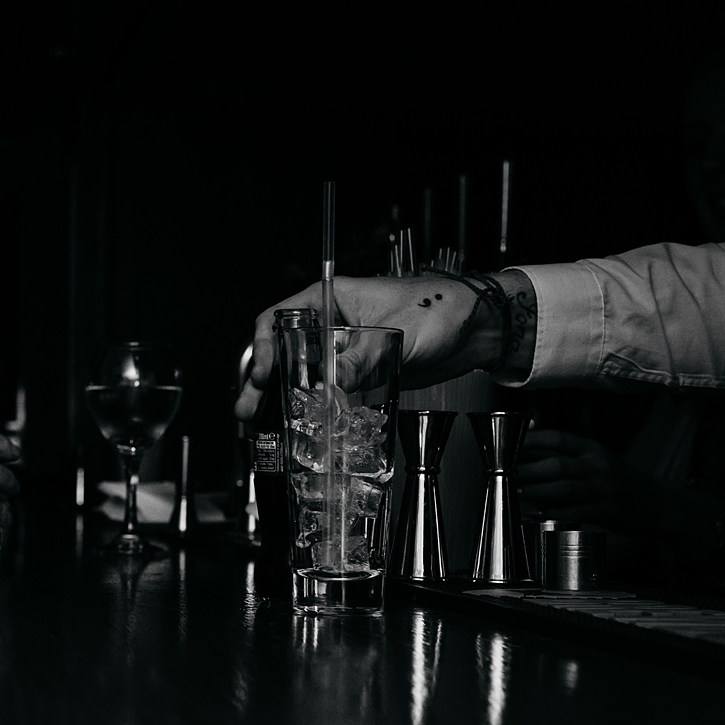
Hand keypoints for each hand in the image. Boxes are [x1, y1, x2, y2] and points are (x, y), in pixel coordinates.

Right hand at [232, 272, 530, 421]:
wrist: (477, 329)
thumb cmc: (441, 309)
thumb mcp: (396, 333)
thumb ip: (360, 360)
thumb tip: (328, 387)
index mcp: (331, 299)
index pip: (281, 318)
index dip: (265, 346)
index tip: (264, 373)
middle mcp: (332, 325)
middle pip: (285, 351)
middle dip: (263, 380)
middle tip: (248, 408)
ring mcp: (345, 351)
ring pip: (304, 374)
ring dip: (285, 398)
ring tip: (265, 423)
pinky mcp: (361, 374)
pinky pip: (330, 391)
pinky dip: (316, 408)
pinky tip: (307, 426)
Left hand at [516, 430, 641, 530]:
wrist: (658, 504)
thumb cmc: (618, 481)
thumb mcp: (597, 459)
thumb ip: (567, 453)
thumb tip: (529, 441)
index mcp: (592, 449)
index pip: (557, 438)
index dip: (530, 441)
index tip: (508, 446)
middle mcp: (598, 465)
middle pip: (557, 464)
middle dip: (528, 469)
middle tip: (506, 474)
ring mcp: (603, 489)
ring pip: (565, 488)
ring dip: (537, 491)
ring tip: (516, 493)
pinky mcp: (607, 511)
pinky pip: (576, 512)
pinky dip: (554, 513)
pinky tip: (536, 514)